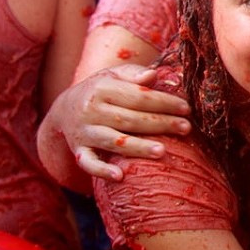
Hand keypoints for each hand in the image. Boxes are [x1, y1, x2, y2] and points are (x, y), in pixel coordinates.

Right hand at [41, 64, 190, 180]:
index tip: (186, 108)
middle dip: (160, 124)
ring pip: (113, 141)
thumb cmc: (100, 90)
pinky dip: (102, 171)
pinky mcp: (79, 151)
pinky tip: (120, 176)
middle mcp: (91, 110)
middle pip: (129, 119)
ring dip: (138, 147)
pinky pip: (88, 163)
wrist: (64, 109)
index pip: (138, 97)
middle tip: (185, 128)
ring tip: (162, 151)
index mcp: (102, 88)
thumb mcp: (113, 75)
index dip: (163, 102)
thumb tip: (153, 75)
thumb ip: (133, 74)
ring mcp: (84, 132)